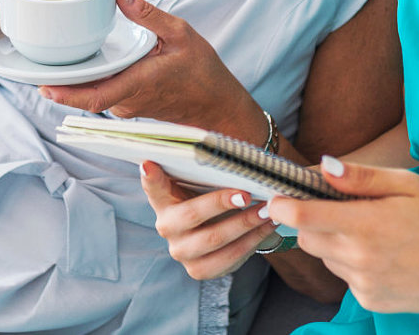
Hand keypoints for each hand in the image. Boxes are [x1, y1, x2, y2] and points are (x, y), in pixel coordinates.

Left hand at [40, 0, 259, 137]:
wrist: (216, 106)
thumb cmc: (203, 72)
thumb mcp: (181, 34)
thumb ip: (149, 15)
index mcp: (139, 83)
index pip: (95, 96)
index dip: (66, 94)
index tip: (42, 85)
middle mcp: (128, 101)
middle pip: (84, 96)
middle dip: (58, 83)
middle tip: (32, 63)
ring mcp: (126, 107)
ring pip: (91, 95)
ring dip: (72, 81)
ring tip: (50, 58)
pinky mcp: (128, 106)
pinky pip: (101, 94)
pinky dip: (87, 81)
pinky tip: (79, 63)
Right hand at [140, 161, 278, 279]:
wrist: (219, 229)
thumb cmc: (211, 195)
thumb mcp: (204, 180)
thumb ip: (203, 167)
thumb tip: (220, 149)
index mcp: (163, 199)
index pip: (153, 185)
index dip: (151, 177)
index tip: (150, 163)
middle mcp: (166, 226)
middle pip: (191, 214)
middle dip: (221, 203)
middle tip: (246, 194)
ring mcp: (181, 251)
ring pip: (214, 239)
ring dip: (245, 224)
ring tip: (267, 210)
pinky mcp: (199, 270)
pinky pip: (228, 258)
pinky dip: (252, 241)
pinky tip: (268, 226)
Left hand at [267, 158, 418, 313]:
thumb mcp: (407, 184)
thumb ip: (362, 177)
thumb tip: (323, 168)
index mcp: (367, 225)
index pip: (304, 218)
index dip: (283, 206)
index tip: (276, 199)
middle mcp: (361, 259)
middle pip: (307, 239)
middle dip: (312, 222)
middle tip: (337, 208)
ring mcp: (364, 284)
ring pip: (327, 258)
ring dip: (335, 243)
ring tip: (372, 232)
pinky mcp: (370, 300)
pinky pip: (345, 277)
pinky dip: (353, 264)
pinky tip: (383, 255)